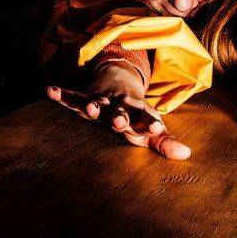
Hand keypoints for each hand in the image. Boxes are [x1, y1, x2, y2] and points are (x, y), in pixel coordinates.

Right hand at [45, 65, 190, 159]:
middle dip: (120, 117)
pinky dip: (62, 94)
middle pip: (121, 111)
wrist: (120, 82)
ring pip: (97, 103)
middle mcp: (121, 105)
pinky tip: (50, 90)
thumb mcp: (150, 127)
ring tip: (90, 108)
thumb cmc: (136, 114)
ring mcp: (103, 100)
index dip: (151, 125)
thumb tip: (186, 155)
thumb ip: (165, 142)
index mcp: (138, 113)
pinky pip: (73, 96)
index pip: (146, 120)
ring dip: (93, 105)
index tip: (157, 129)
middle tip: (120, 123)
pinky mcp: (86, 98)